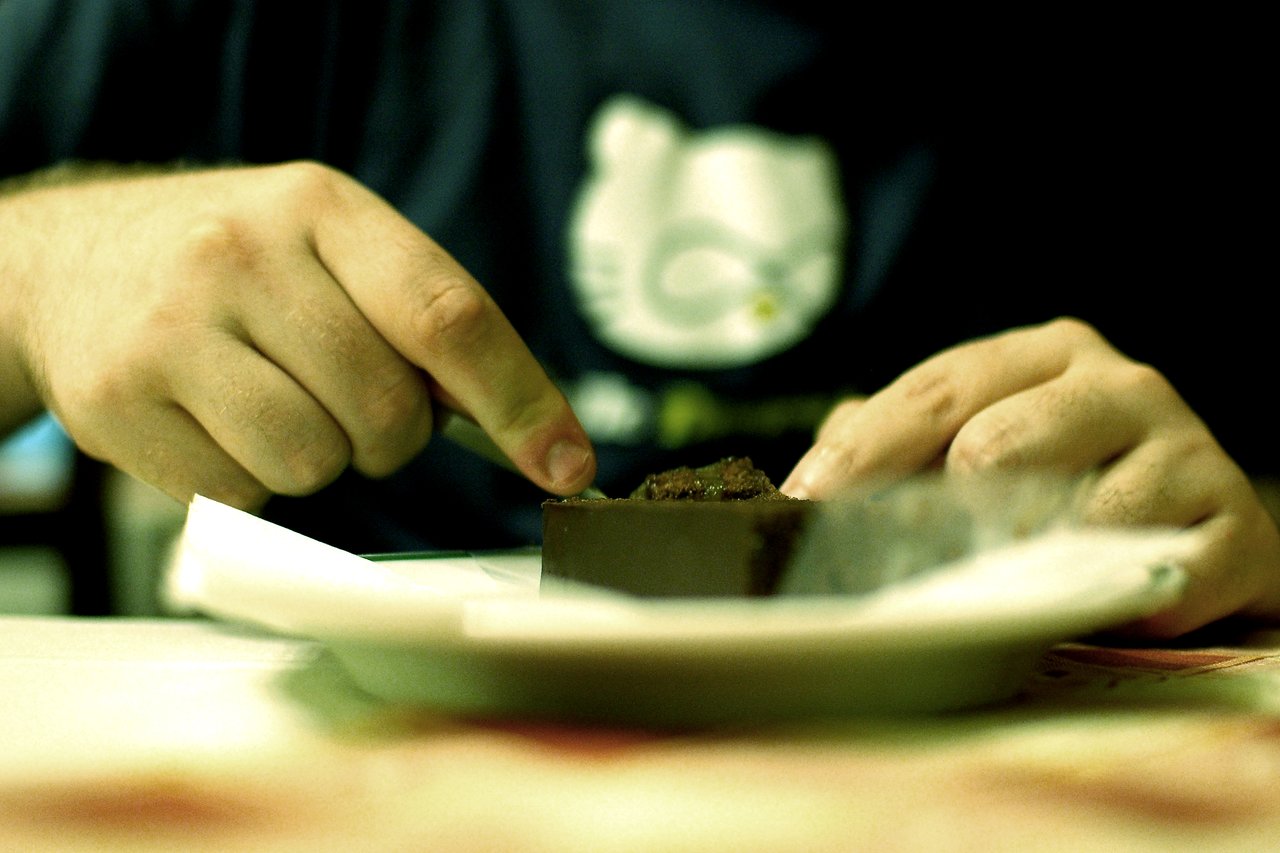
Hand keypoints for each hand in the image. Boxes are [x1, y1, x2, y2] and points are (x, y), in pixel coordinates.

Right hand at [0, 162, 594, 507]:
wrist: (69, 263)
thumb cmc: (240, 268)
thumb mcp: (332, 250)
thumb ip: (424, 320)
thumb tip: (532, 430)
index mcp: (323, 208)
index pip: (448, 315)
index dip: (522, 400)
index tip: (567, 463)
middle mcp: (243, 255)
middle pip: (389, 414)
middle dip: (389, 435)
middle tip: (344, 397)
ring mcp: (172, 329)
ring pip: (315, 464)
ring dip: (317, 460)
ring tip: (271, 403)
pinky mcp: (119, 402)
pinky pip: (242, 494)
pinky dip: (249, 479)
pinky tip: (214, 422)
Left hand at [782, 318, 1279, 635]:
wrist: (1199, 537)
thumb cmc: (1065, 488)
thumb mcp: (977, 448)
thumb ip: (897, 444)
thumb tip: (810, 479)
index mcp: (1047, 355)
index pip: (939, 388)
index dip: (866, 448)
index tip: (806, 497)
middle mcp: (1120, 386)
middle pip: (994, 439)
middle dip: (938, 507)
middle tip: (906, 557)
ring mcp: (1186, 450)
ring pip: (1075, 511)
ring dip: (1027, 562)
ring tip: (1015, 583)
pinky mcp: (1238, 528)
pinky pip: (1156, 575)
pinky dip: (1114, 601)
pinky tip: (1099, 607)